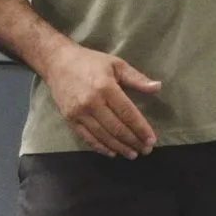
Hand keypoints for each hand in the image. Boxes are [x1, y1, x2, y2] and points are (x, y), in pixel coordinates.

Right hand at [45, 42, 160, 157]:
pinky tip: (112, 152)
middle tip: (145, 150)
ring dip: (119, 147)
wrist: (57, 62)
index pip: (127, 113)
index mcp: (105, 87)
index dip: (141, 129)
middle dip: (133, 141)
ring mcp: (79, 113)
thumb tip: (157, 87)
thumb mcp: (116, 64)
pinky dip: (101, 148)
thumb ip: (137, 78)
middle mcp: (92, 102)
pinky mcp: (70, 119)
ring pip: (103, 136)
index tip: (151, 140)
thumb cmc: (90, 62)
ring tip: (132, 154)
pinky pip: (87, 138)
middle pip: (116, 128)